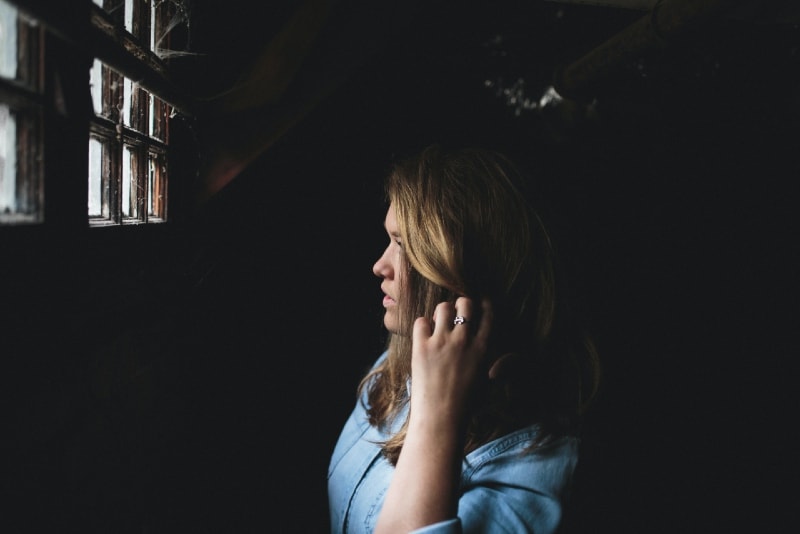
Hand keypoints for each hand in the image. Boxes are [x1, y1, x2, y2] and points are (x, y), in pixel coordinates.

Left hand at [409, 297, 492, 423]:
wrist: (441, 418)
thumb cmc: (466, 404)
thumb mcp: (489, 382)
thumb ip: (501, 366)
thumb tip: (512, 358)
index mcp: (483, 348)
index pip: (488, 313)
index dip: (484, 303)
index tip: (479, 301)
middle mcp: (464, 341)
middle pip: (465, 303)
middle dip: (461, 305)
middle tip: (456, 314)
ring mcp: (441, 343)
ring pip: (443, 307)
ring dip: (441, 313)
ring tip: (439, 323)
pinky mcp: (421, 347)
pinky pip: (421, 321)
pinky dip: (423, 326)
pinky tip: (425, 336)